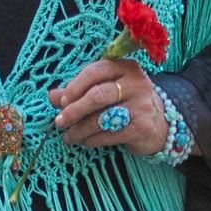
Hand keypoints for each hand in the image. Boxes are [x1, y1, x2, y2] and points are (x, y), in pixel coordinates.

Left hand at [47, 55, 167, 154]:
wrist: (160, 125)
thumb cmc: (126, 104)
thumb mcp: (105, 91)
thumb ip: (78, 91)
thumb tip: (51, 96)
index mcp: (125, 68)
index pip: (96, 71)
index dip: (75, 86)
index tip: (61, 101)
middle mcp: (136, 83)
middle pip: (97, 95)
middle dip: (74, 110)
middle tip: (59, 121)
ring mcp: (141, 106)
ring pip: (102, 118)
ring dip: (80, 130)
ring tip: (69, 136)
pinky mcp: (142, 127)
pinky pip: (109, 135)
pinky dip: (92, 140)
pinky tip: (85, 141)